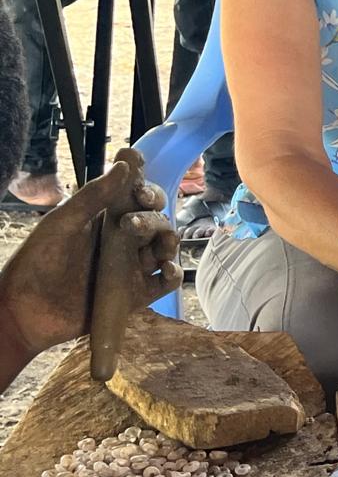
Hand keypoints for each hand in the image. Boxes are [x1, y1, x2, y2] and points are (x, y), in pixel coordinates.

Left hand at [0, 158, 178, 357]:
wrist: (25, 312)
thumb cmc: (37, 263)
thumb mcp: (61, 223)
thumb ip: (93, 196)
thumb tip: (125, 164)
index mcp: (104, 219)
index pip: (136, 196)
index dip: (146, 189)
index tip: (139, 191)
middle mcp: (122, 240)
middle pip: (156, 219)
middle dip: (152, 217)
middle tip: (131, 223)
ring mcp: (131, 267)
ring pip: (165, 247)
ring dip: (168, 241)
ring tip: (157, 247)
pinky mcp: (136, 294)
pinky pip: (166, 282)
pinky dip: (174, 273)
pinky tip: (165, 269)